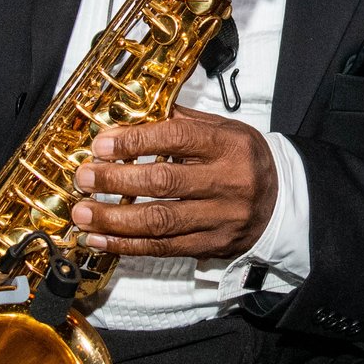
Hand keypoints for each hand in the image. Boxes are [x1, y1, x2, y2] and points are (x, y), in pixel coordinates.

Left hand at [70, 107, 277, 260]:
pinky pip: (164, 248)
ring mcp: (221, 218)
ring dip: (114, 219)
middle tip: (83, 177)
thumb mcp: (223, 131)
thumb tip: (128, 116)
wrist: (281, 202)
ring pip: (160, 221)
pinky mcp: (212, 245)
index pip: (176, 139)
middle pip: (164, 182)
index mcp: (229, 145)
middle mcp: (227, 182)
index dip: (134, 141)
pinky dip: (127, 245)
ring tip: (82, 214)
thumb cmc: (242, 160)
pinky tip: (99, 240)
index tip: (101, 145)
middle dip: (116, 180)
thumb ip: (180, 123)